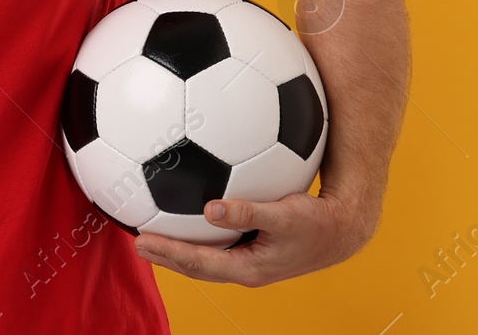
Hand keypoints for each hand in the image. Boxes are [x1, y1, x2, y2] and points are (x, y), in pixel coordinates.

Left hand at [133, 189, 377, 286]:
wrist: (342, 232)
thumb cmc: (316, 222)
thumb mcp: (284, 214)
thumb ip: (247, 212)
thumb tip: (210, 208)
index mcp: (248, 267)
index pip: (198, 262)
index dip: (168, 252)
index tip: (141, 242)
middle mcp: (244, 269)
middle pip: (195, 266)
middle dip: (165, 256)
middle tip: (135, 244)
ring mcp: (248, 262)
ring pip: (204, 260)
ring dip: (177, 251)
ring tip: (150, 238)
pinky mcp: (253, 252)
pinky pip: (216, 248)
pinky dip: (196, 240)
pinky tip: (186, 222)